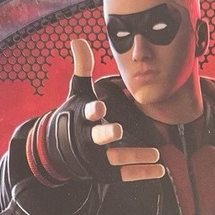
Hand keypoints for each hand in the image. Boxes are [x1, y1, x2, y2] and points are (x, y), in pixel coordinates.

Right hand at [26, 39, 163, 184]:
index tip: (99, 108)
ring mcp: (95, 158)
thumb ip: (82, 69)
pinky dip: (141, 173)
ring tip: (156, 155)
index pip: (86, 112)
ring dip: (135, 156)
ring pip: (115, 157)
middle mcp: (86, 139)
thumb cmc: (71, 117)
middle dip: (106, 134)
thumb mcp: (76, 93)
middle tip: (118, 130)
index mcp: (80, 118)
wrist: (55, 150)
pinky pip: (123, 174)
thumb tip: (78, 39)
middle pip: (97, 137)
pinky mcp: (103, 172)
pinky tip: (159, 170)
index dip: (92, 110)